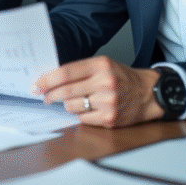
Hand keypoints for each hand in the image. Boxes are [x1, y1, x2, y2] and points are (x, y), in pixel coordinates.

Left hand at [32, 55, 163, 127]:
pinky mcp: (109, 118)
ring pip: (72, 106)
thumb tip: (51, 79)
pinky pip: (82, 118)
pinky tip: (88, 108)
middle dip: (49, 95)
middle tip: (43, 96)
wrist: (148, 93)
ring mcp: (107, 102)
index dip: (47, 80)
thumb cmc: (122, 78)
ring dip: (67, 104)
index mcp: (101, 65)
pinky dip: (80, 114)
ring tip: (73, 100)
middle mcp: (104, 82)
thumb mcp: (103, 65)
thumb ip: (80, 70)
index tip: (36, 84)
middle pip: (65, 91)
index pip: (66, 72)